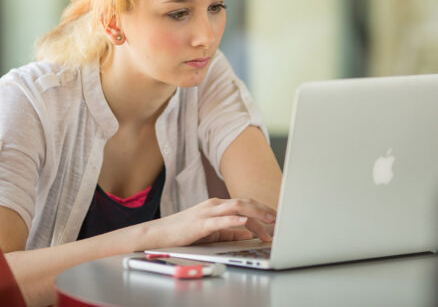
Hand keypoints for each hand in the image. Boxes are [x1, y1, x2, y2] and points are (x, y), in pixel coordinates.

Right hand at [140, 197, 276, 249]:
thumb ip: (230, 232)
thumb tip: (249, 234)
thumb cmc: (183, 233)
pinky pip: (219, 220)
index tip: (277, 218)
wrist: (158, 234)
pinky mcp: (199, 223)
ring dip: (256, 214)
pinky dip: (233, 220)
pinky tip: (244, 222)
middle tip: (280, 219)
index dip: (263, 210)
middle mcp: (214, 205)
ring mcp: (207, 212)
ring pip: (236, 207)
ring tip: (269, 220)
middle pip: (245, 203)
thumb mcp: (211, 232)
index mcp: (217, 206)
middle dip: (264, 210)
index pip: (245, 205)